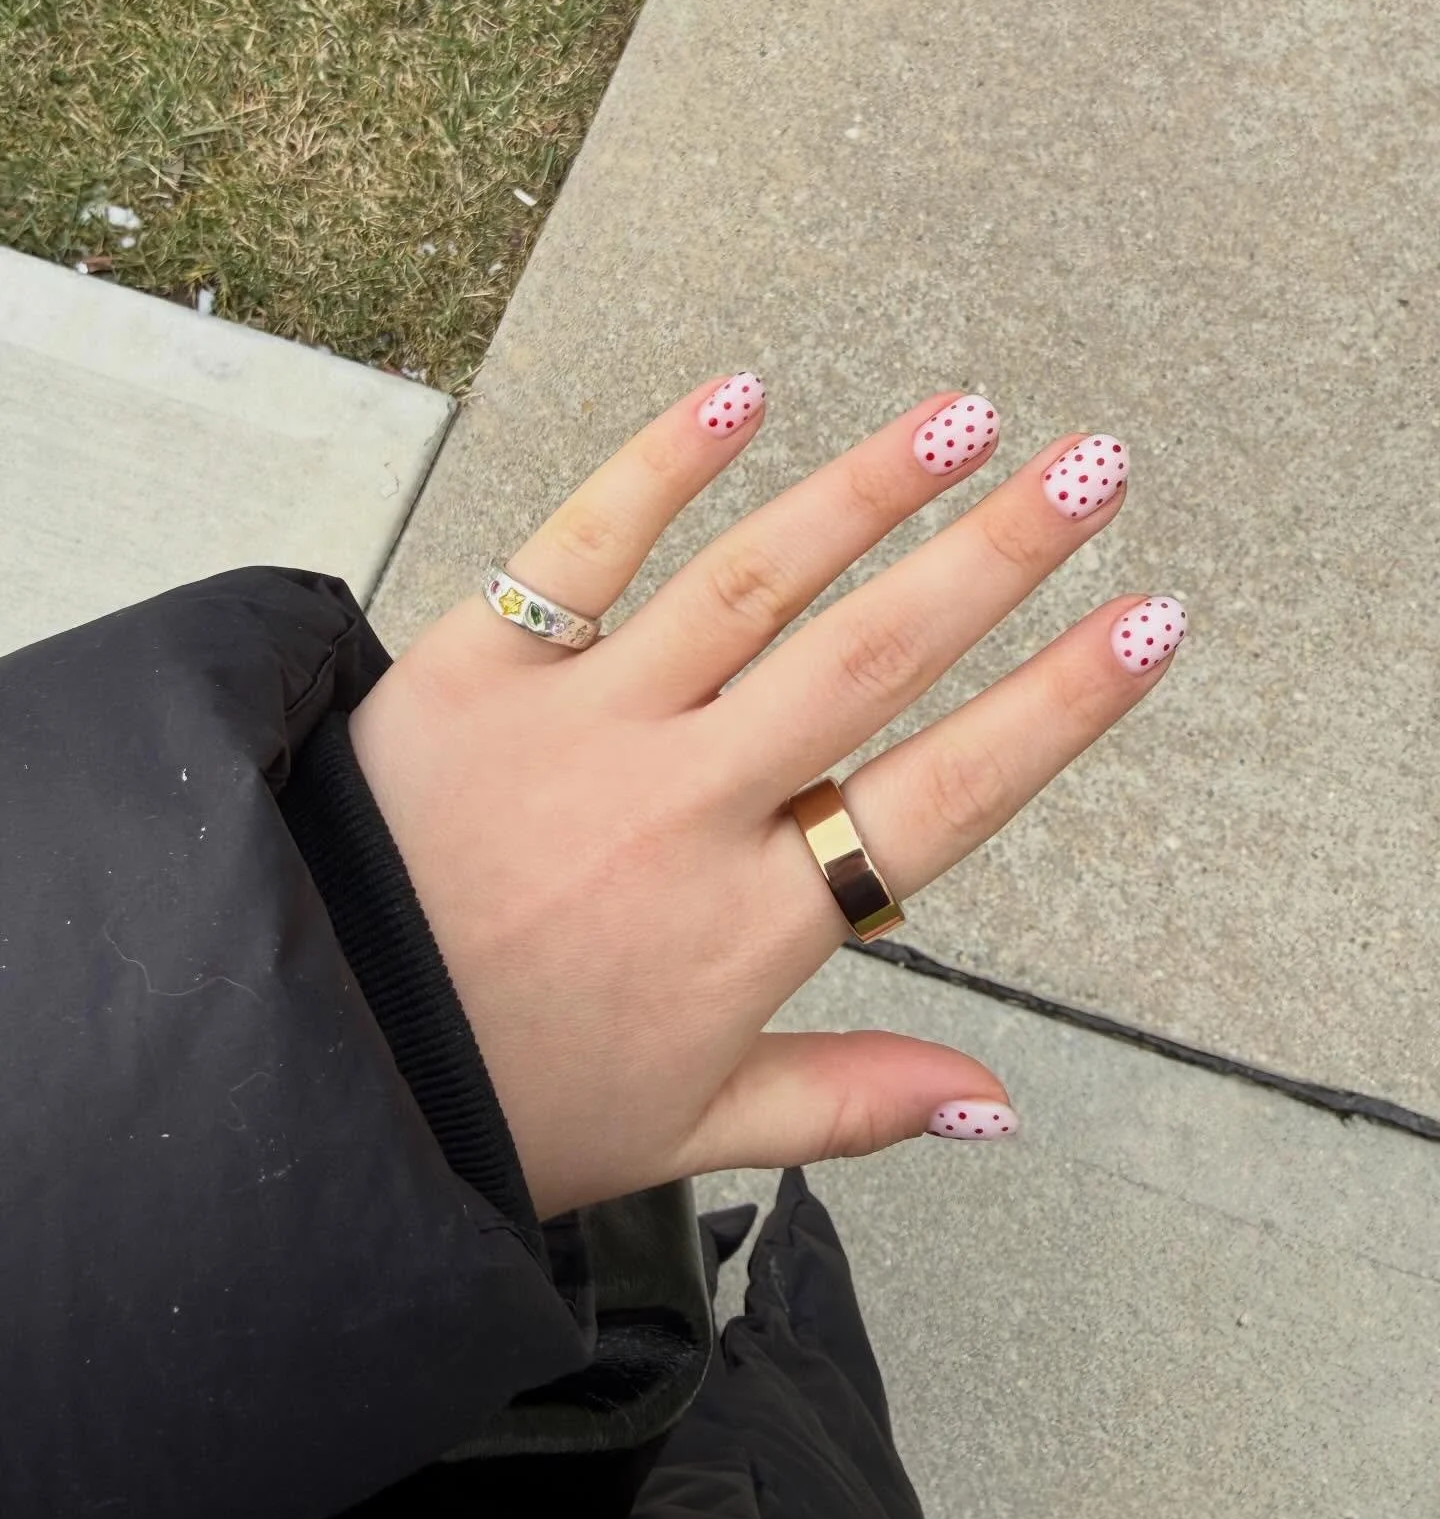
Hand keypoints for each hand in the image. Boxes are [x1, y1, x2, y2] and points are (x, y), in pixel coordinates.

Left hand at [349, 374, 1183, 1217]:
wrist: (300, 1056)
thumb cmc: (494, 1095)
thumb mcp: (687, 1129)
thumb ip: (850, 1103)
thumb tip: (1000, 1104)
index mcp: (741, 927)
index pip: (940, 799)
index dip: (1055, 708)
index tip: (1146, 626)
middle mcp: (678, 810)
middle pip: (869, 662)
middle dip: (997, 560)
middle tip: (1092, 472)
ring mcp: (576, 728)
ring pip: (751, 585)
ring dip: (868, 490)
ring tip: (965, 418)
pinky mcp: (471, 669)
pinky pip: (579, 547)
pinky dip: (661, 462)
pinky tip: (743, 389)